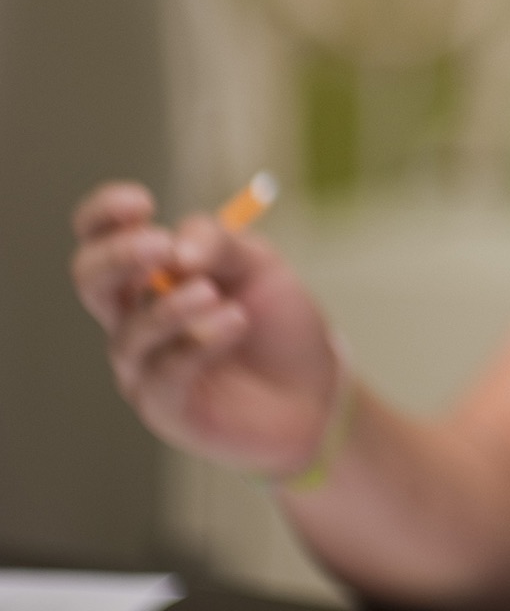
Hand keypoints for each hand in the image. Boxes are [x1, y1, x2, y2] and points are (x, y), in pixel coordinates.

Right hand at [71, 181, 341, 477]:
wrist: (316, 390)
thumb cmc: (278, 324)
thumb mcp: (259, 266)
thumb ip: (219, 244)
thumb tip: (176, 250)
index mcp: (150, 277)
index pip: (100, 239)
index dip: (104, 216)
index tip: (140, 202)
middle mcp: (135, 320)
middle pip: (91, 281)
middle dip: (119, 257)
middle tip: (161, 247)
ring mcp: (144, 367)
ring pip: (131, 332)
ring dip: (172, 307)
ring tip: (216, 294)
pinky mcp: (166, 408)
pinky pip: (163, 374)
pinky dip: (199, 343)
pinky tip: (234, 322)